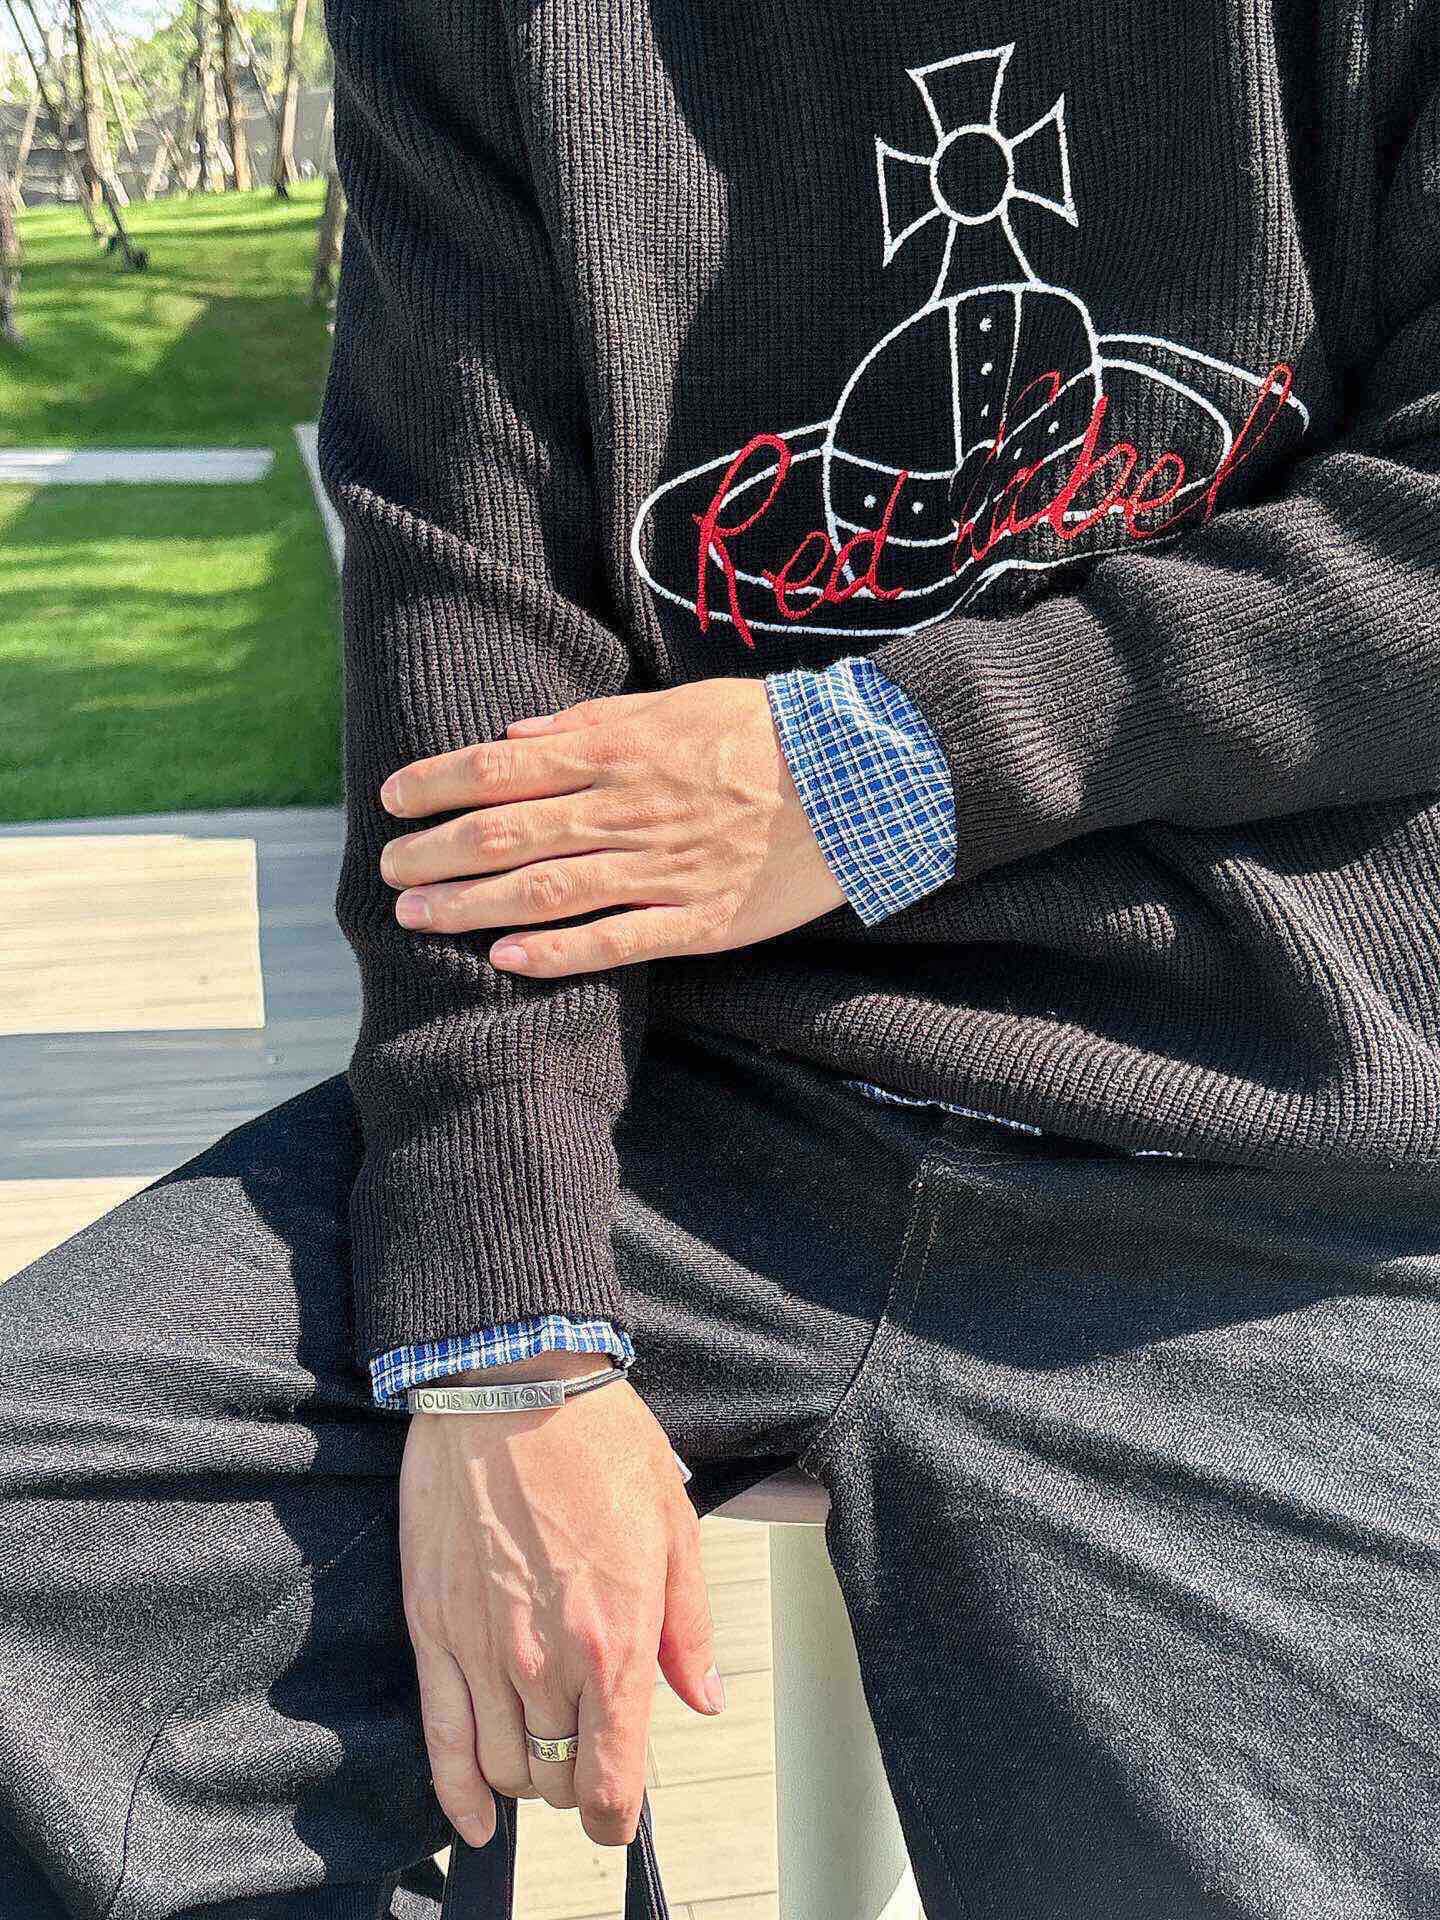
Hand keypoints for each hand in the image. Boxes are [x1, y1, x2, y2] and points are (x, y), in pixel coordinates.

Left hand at [376, 677, 845, 975]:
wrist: (864, 779)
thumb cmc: (771, 732)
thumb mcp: (681, 703)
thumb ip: (595, 723)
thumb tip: (518, 737)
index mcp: (621, 751)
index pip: (504, 766)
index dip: (439, 782)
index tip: (392, 798)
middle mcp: (628, 810)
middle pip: (508, 833)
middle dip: (436, 851)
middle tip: (386, 869)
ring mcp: (662, 870)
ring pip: (547, 890)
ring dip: (473, 905)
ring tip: (417, 916)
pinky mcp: (699, 921)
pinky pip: (618, 940)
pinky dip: (559, 952)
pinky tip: (507, 960)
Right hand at [399, 1350, 721, 1850]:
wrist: (511, 1383)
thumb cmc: (598, 1443)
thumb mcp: (673, 1524)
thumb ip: (687, 1626)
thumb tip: (700, 1698)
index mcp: (615, 1639)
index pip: (612, 1782)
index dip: (616, 1819)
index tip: (618, 1818)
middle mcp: (547, 1660)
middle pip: (556, 1779)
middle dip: (575, 1782)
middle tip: (585, 1752)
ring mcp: (483, 1649)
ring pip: (503, 1768)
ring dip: (525, 1777)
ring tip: (539, 1750)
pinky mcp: (433, 1628)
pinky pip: (441, 1739)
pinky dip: (456, 1793)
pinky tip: (472, 1817)